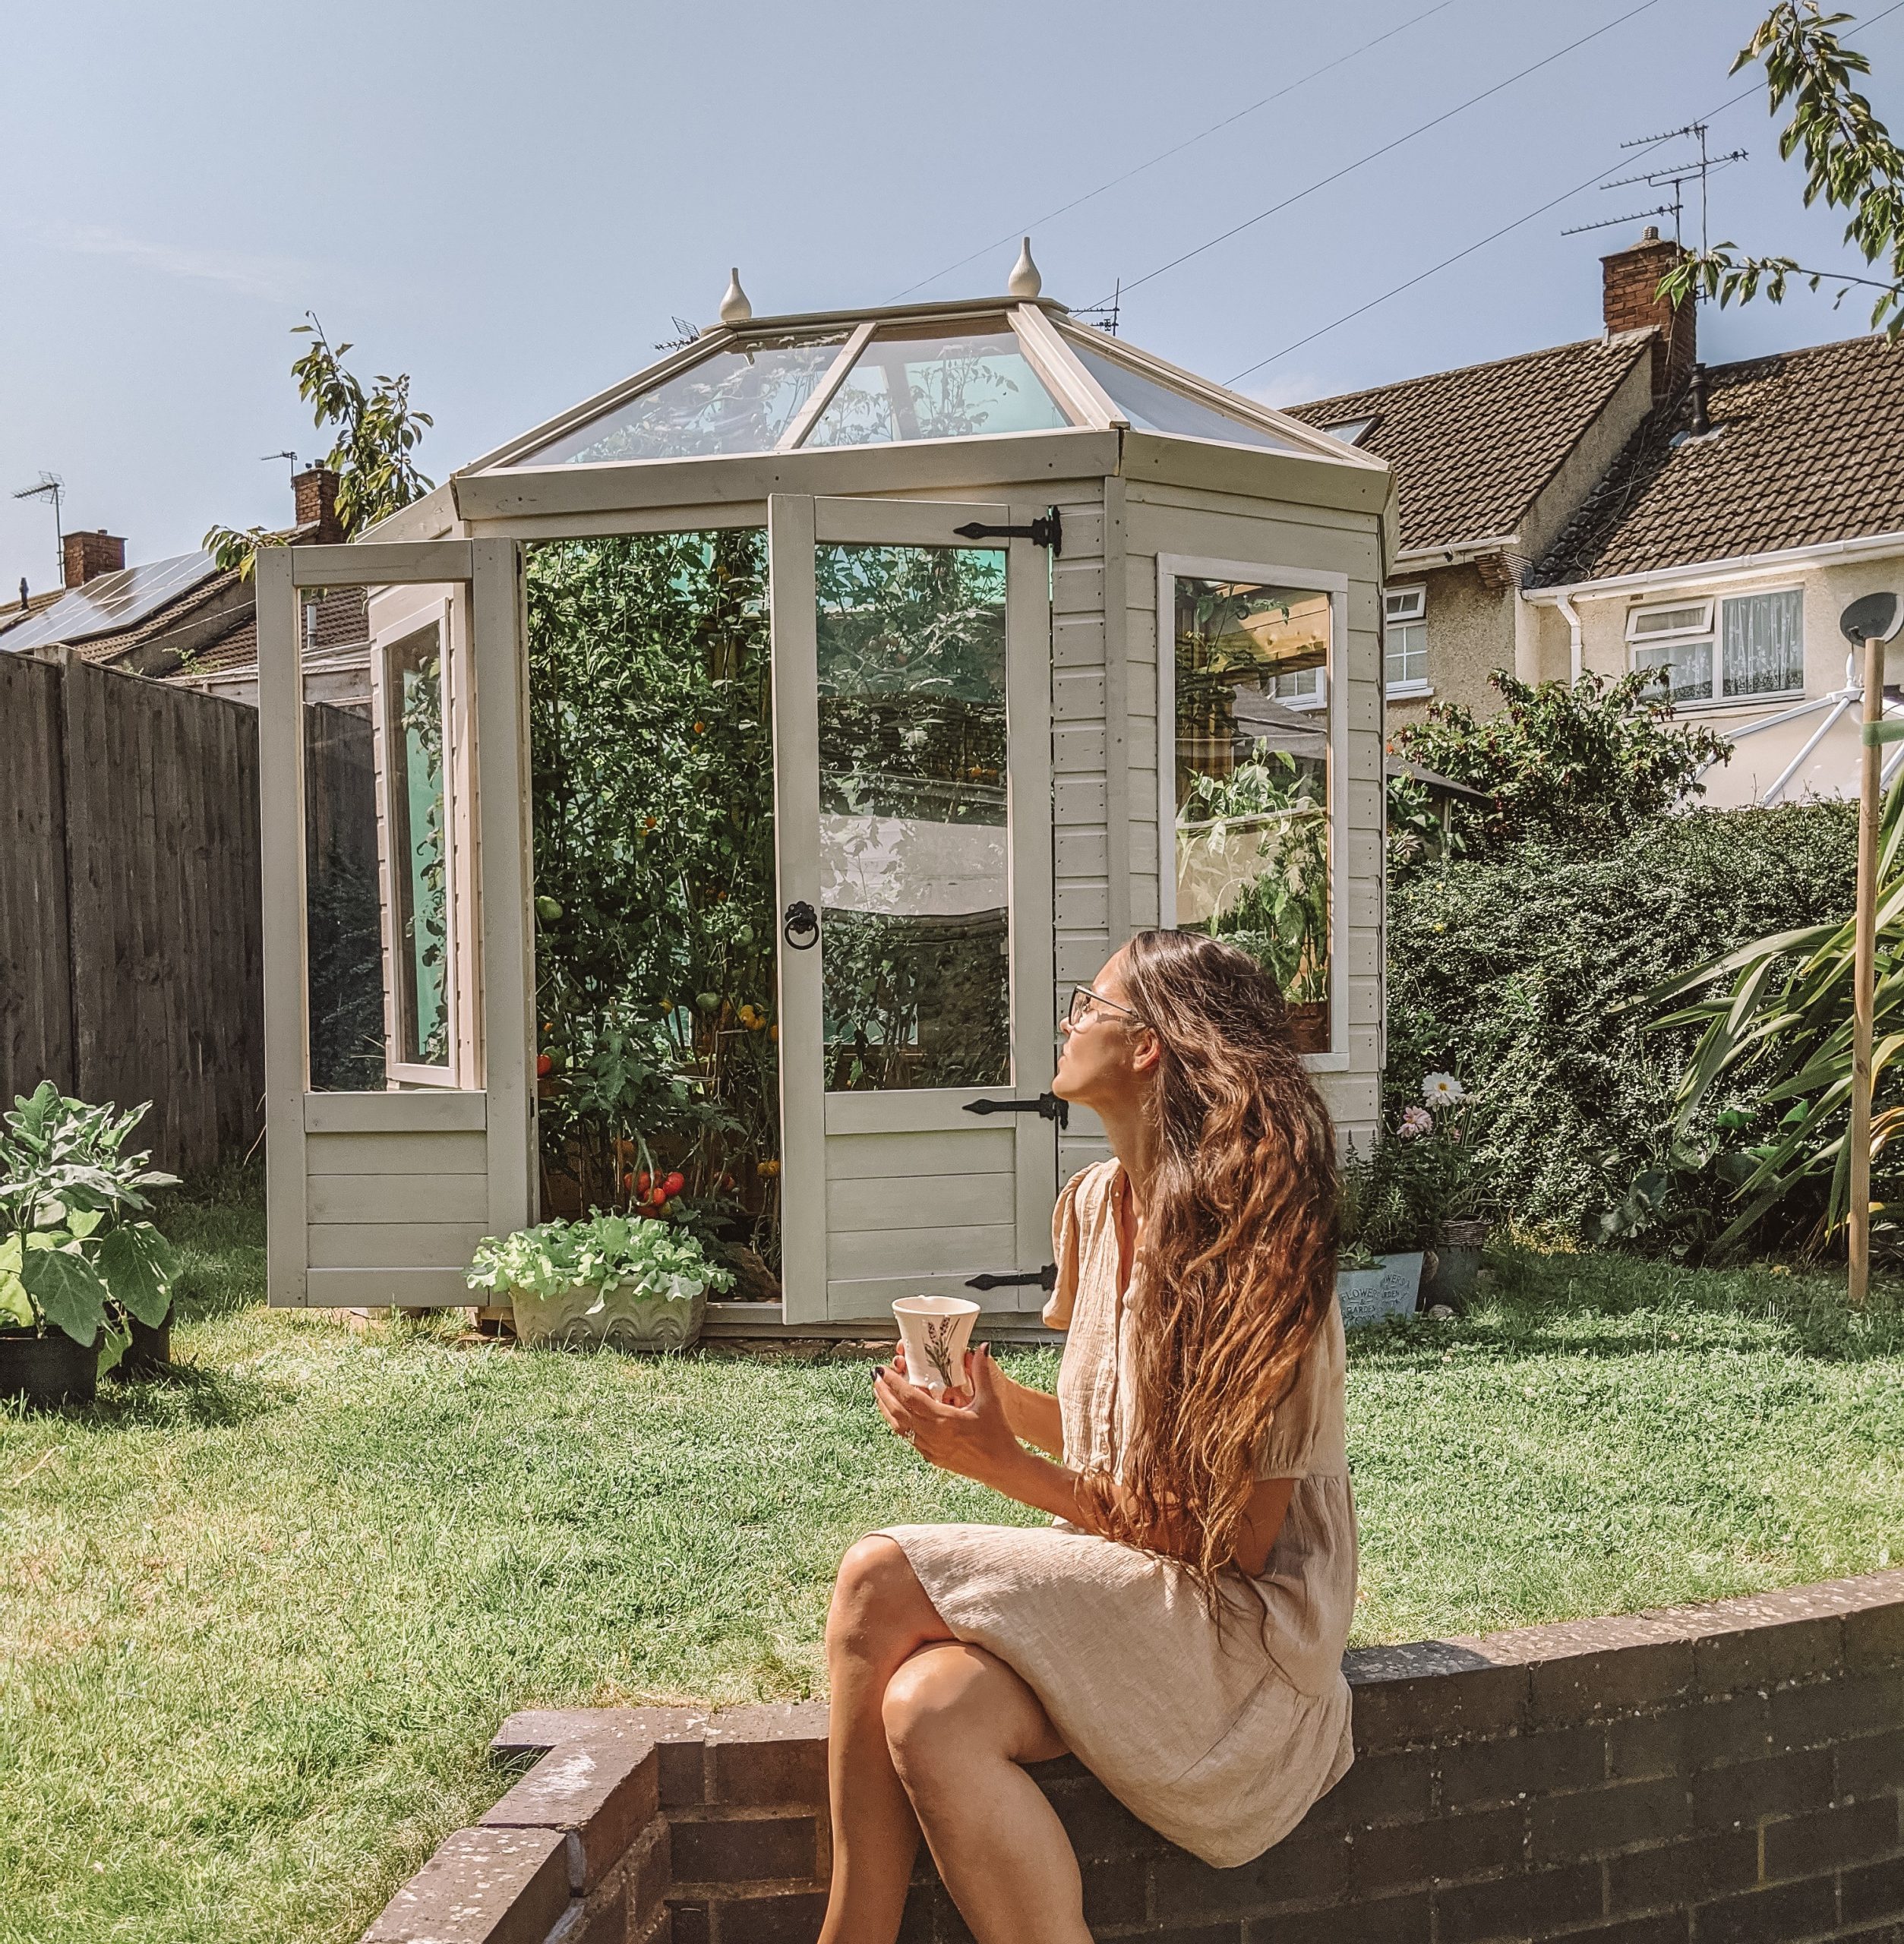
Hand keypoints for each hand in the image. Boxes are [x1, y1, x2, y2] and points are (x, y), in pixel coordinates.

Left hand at [873, 1345, 1026, 1490]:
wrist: (1003, 1468)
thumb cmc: (998, 1436)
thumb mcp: (990, 1401)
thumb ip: (981, 1373)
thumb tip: (981, 1348)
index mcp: (944, 1420)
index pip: (910, 1398)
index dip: (893, 1383)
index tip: (882, 1370)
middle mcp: (932, 1435)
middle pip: (897, 1412)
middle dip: (883, 1393)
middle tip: (875, 1377)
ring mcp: (930, 1448)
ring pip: (899, 1427)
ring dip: (887, 1409)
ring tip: (880, 1393)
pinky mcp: (932, 1457)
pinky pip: (908, 1438)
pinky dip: (898, 1423)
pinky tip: (897, 1415)